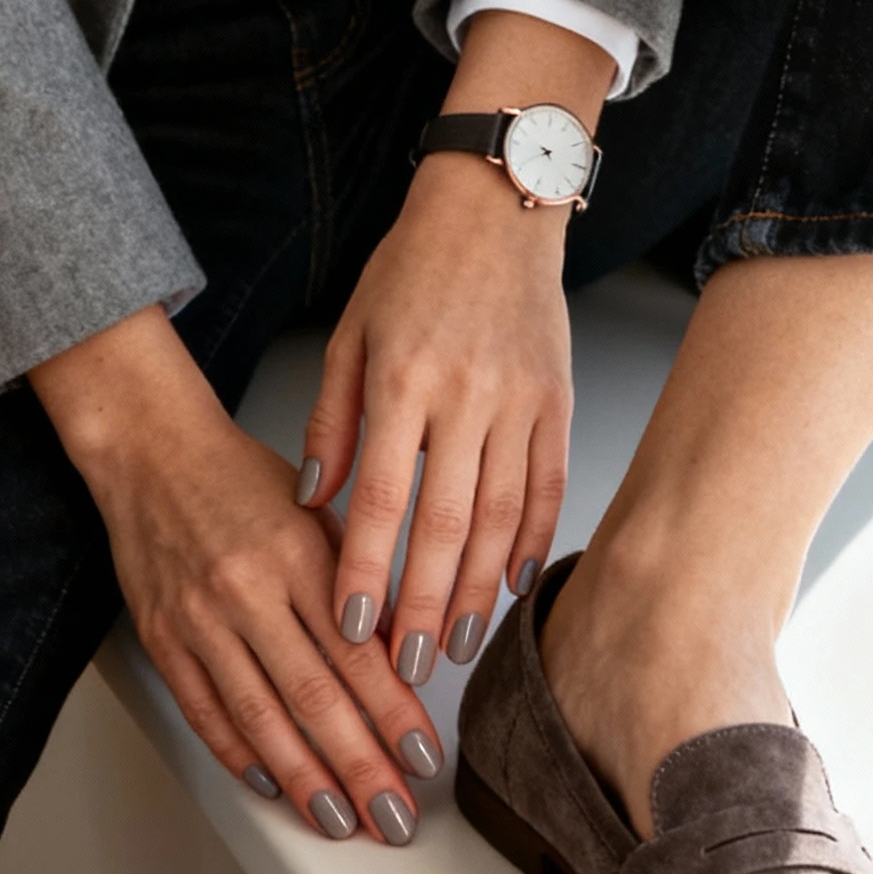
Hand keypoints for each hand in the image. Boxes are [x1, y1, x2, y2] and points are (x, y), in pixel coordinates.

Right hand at [30, 307, 440, 841]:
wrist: (150, 452)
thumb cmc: (241, 478)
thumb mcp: (316, 513)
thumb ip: (355, 582)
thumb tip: (399, 659)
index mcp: (298, 554)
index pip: (356, 651)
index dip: (393, 713)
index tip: (424, 757)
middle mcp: (248, 591)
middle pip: (314, 697)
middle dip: (361, 767)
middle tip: (396, 816)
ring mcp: (199, 620)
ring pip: (259, 718)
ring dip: (306, 780)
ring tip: (344, 822)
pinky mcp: (162, 639)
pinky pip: (204, 712)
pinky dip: (239, 755)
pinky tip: (274, 786)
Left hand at [298, 9, 612, 681]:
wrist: (496, 207)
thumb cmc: (414, 266)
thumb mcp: (351, 330)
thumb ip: (332, 416)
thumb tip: (313, 499)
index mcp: (403, 378)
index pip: (381, 497)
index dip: (367, 569)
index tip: (353, 629)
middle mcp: (466, 395)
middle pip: (446, 523)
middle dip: (423, 604)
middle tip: (407, 666)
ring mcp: (520, 400)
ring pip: (501, 517)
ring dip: (478, 591)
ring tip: (455, 646)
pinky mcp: (559, 400)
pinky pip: (548, 486)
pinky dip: (532, 543)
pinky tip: (511, 587)